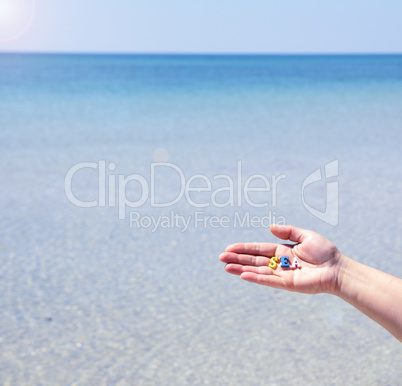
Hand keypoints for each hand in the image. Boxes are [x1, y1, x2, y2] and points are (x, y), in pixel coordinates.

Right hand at [219, 224, 344, 294]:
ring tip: (226, 267)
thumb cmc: (325, 252)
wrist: (337, 269)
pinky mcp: (287, 284)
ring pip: (257, 270)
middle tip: (221, 258)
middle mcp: (279, 262)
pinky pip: (268, 280)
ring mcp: (282, 274)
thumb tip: (270, 227)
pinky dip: (255, 278)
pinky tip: (243, 275)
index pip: (258, 249)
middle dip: (237, 259)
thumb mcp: (305, 236)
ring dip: (241, 269)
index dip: (244, 248)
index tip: (229, 248)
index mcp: (282, 250)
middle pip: (254, 260)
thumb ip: (288, 231)